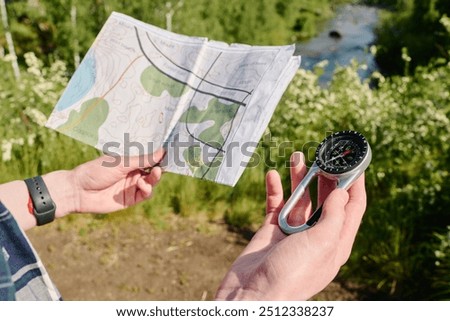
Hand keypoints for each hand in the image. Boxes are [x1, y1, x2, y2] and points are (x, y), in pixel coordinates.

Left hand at [69, 149, 164, 213]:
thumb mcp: (121, 163)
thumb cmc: (96, 171)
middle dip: (159, 169)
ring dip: (154, 179)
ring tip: (153, 175)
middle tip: (162, 166)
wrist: (78, 191)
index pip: (149, 158)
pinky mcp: (130, 200)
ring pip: (151, 183)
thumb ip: (142, 159)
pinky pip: (145, 195)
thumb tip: (162, 151)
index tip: (170, 154)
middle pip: (153, 171)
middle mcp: (133, 173)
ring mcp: (132, 186)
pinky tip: (143, 185)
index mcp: (130, 161)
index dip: (159, 157)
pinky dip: (147, 190)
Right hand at [215, 152, 366, 299]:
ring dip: (299, 178)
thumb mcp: (321, 243)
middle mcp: (317, 236)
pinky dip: (274, 189)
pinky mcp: (271, 230)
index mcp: (336, 242)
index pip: (353, 208)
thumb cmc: (291, 274)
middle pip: (326, 199)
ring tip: (297, 156)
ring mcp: (293, 232)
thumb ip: (334, 215)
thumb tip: (343, 192)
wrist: (253, 294)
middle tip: (324, 155)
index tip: (355, 162)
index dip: (356, 184)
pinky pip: (275, 204)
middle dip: (326, 176)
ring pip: (300, 198)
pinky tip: (272, 175)